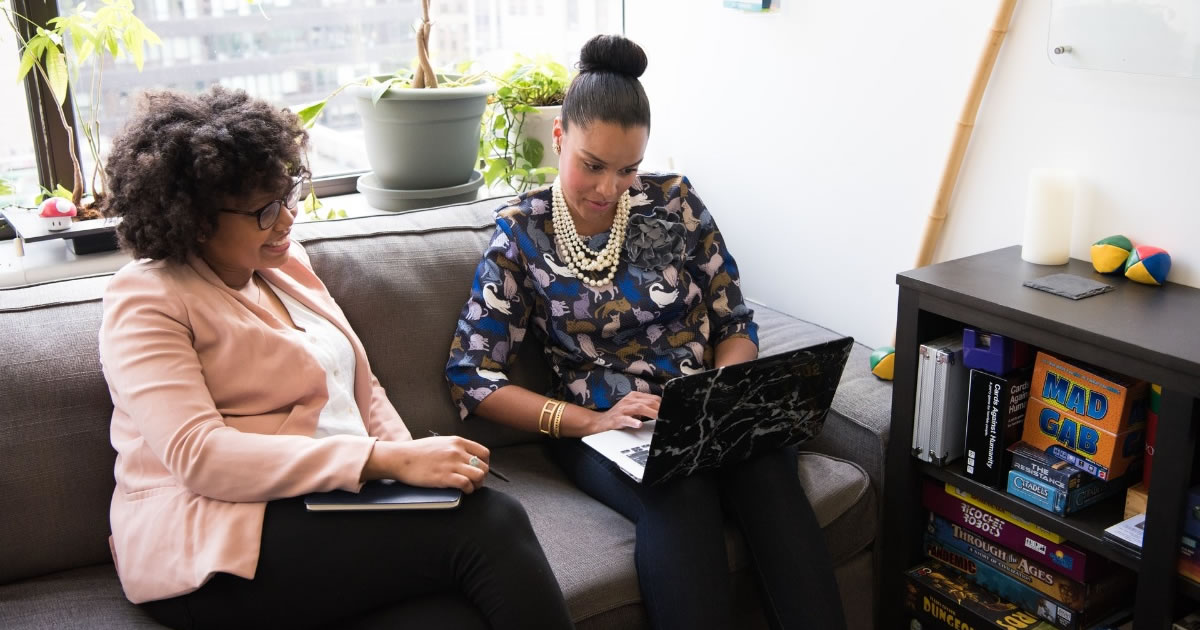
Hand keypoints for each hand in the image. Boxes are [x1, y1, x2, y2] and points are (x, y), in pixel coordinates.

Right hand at [365, 436, 490, 492]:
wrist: (400, 458)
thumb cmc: (417, 452)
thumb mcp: (441, 442)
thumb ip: (456, 448)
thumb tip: (468, 457)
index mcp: (457, 442)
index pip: (484, 453)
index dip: (484, 464)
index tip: (479, 470)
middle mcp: (457, 451)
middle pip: (483, 466)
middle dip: (482, 476)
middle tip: (475, 482)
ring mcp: (452, 464)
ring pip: (479, 475)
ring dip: (477, 484)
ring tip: (470, 487)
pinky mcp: (445, 477)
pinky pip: (467, 484)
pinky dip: (468, 490)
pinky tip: (463, 491)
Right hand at [581, 392, 660, 435]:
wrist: (602, 422)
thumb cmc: (621, 415)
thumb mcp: (634, 407)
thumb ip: (646, 407)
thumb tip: (662, 411)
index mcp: (634, 396)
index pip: (653, 398)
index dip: (663, 404)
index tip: (671, 410)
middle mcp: (629, 400)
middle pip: (648, 402)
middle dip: (660, 409)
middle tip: (668, 416)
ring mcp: (623, 409)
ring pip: (639, 408)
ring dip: (651, 413)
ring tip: (659, 418)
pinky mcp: (617, 418)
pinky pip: (626, 419)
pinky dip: (633, 422)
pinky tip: (639, 424)